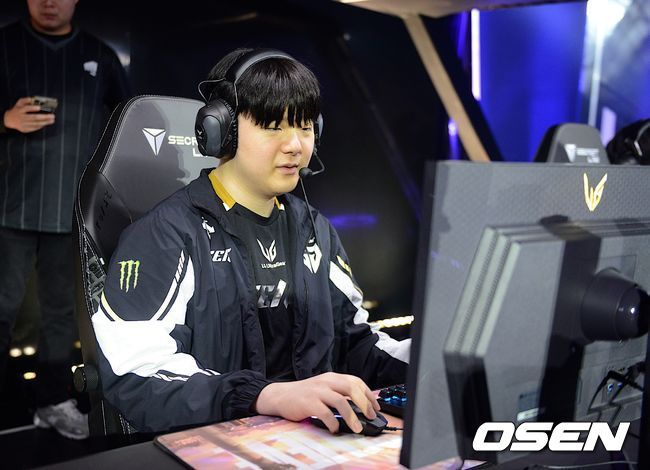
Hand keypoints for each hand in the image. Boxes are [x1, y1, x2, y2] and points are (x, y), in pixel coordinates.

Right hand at [3, 97, 54, 132]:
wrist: (9, 120)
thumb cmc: (17, 110)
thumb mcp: (19, 103)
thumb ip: (25, 100)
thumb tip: (32, 99)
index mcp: (19, 110)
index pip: (26, 108)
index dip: (32, 108)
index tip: (39, 107)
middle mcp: (21, 117)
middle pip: (33, 117)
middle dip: (44, 117)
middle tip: (52, 116)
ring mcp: (23, 124)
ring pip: (35, 124)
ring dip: (45, 122)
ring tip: (52, 120)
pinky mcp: (24, 129)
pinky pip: (34, 128)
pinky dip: (40, 126)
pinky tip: (46, 124)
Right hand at [254, 372, 379, 433]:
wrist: (279, 395)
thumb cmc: (304, 394)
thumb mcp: (323, 388)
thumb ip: (338, 393)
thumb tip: (359, 407)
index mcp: (331, 377)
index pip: (355, 381)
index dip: (368, 394)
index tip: (375, 406)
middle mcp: (326, 382)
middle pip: (351, 388)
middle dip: (365, 403)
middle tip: (370, 416)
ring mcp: (317, 391)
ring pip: (341, 401)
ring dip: (352, 416)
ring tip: (357, 428)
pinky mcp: (308, 403)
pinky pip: (325, 413)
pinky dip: (333, 423)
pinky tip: (334, 429)